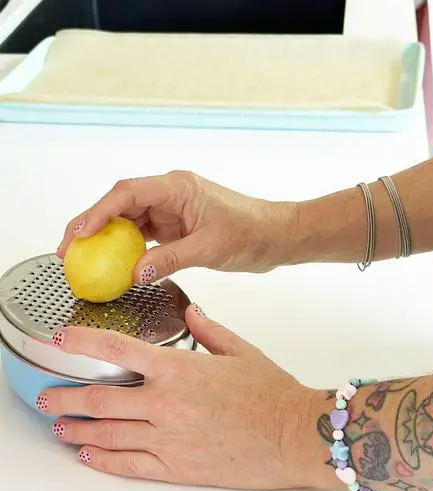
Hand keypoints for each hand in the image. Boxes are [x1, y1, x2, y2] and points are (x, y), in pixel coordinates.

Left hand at [38, 306, 327, 489]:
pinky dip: (103, 459)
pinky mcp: (177, 467)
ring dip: (76, 429)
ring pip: (107, 434)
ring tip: (59, 425)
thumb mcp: (240, 350)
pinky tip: (88, 454)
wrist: (294, 434)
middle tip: (47, 396)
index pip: (115, 350)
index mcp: (178, 369)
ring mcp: (168, 438)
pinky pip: (129, 465)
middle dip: (64, 397)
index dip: (81, 342)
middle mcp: (165, 403)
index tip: (61, 339)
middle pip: (98, 399)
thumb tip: (191, 312)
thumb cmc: (272, 393)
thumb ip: (208, 329)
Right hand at [57, 172, 296, 283]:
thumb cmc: (252, 232)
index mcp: (177, 188)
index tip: (79, 234)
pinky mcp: (175, 226)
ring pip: (128, 220)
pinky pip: (143, 235)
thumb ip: (169, 259)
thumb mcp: (209, 248)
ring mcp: (172, 210)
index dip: (98, 213)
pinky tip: (114, 264)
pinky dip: (127, 249)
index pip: (127, 194)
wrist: (275, 236)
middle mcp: (170, 194)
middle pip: (120, 205)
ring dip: (106, 239)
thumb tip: (134, 273)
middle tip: (68, 250)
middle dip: (91, 225)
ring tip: (83, 260)